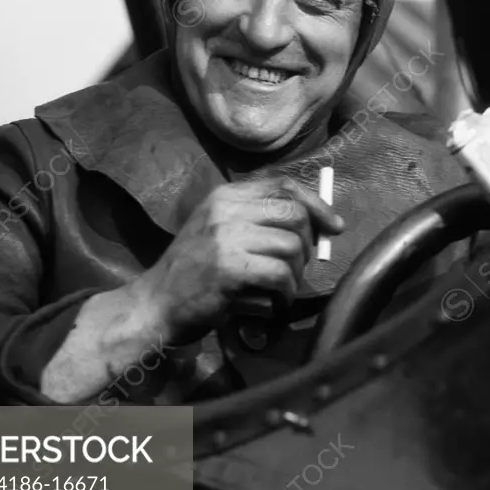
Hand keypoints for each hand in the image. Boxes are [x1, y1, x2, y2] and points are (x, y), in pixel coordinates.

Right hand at [138, 176, 343, 339]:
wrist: (155, 303)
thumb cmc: (192, 271)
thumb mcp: (218, 231)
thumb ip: (257, 220)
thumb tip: (316, 223)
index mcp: (224, 195)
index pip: (283, 185)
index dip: (316, 204)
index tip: (334, 226)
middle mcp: (225, 209)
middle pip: (293, 213)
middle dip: (308, 243)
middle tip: (300, 268)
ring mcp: (225, 236)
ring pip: (291, 246)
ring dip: (296, 274)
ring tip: (281, 289)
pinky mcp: (229, 267)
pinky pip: (281, 274)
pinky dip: (286, 293)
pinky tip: (274, 303)